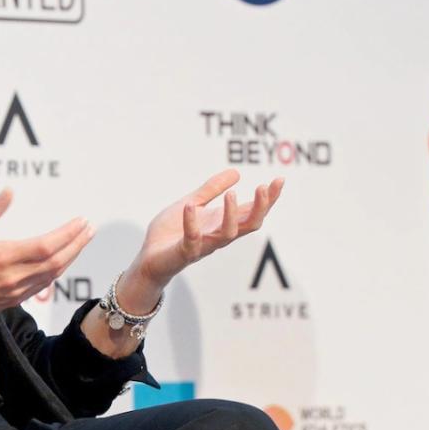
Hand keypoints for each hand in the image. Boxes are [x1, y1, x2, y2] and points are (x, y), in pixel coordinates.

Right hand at [0, 188, 95, 325]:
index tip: (80, 221)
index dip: (67, 234)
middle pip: (57, 261)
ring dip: (71, 257)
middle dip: (77, 244)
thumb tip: (10, 191)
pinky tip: (62, 260)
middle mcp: (13, 276)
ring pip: (53, 275)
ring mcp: (15, 291)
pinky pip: (43, 285)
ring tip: (81, 242)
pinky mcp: (14, 300)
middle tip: (90, 229)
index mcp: (2, 256)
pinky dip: (57, 272)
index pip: (46, 245)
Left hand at [131, 169, 283, 293]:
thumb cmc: (172, 232)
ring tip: (231, 195)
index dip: (268, 199)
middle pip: (249, 225)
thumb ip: (210, 189)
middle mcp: (218, 235)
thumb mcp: (192, 203)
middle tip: (263, 187)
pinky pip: (192, 239)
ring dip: (231, 215)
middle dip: (260, 208)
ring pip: (227, 234)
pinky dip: (192, 223)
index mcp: (222, 223)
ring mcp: (203, 245)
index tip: (279, 180)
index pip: (252, 212)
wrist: (149, 257)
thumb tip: (237, 172)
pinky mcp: (185, 252)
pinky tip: (190, 207)